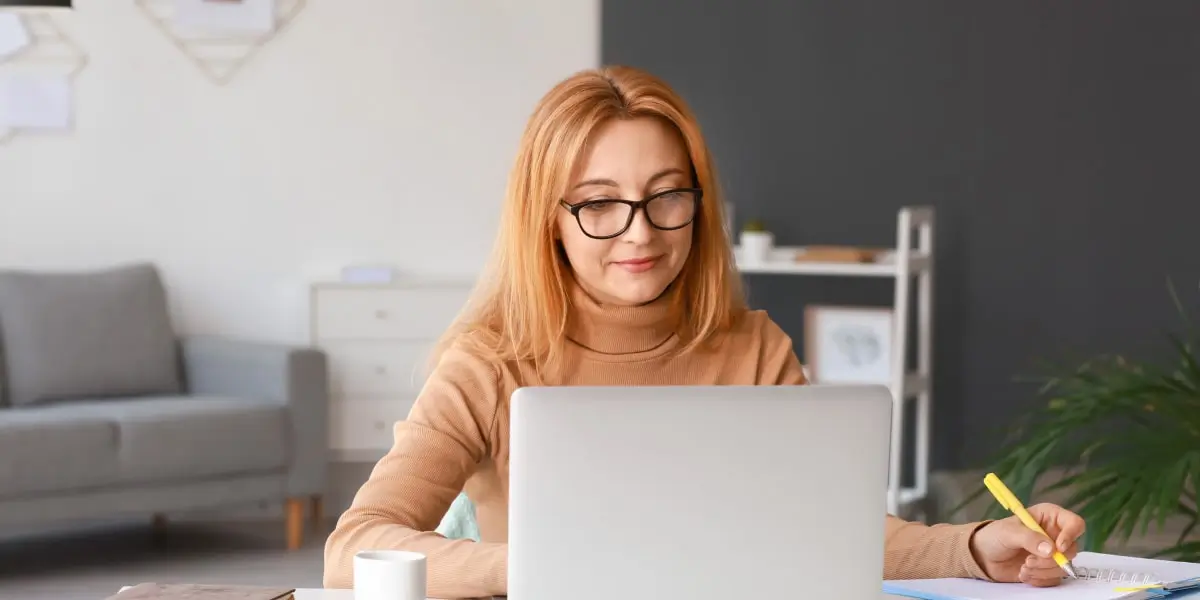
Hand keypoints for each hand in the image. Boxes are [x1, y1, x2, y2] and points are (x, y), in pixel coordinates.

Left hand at [968, 502, 1085, 586]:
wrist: (983, 556)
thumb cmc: (995, 536)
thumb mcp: (1008, 532)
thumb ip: (1029, 538)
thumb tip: (1050, 550)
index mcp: (1049, 517)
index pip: (1075, 524)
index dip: (1070, 536)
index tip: (1057, 548)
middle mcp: (1055, 535)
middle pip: (1071, 550)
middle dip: (1050, 560)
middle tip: (1029, 561)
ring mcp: (1052, 553)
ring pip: (1063, 567)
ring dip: (1043, 571)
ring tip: (1023, 568)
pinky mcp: (1047, 569)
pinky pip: (1054, 579)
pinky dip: (1039, 579)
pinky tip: (1023, 574)